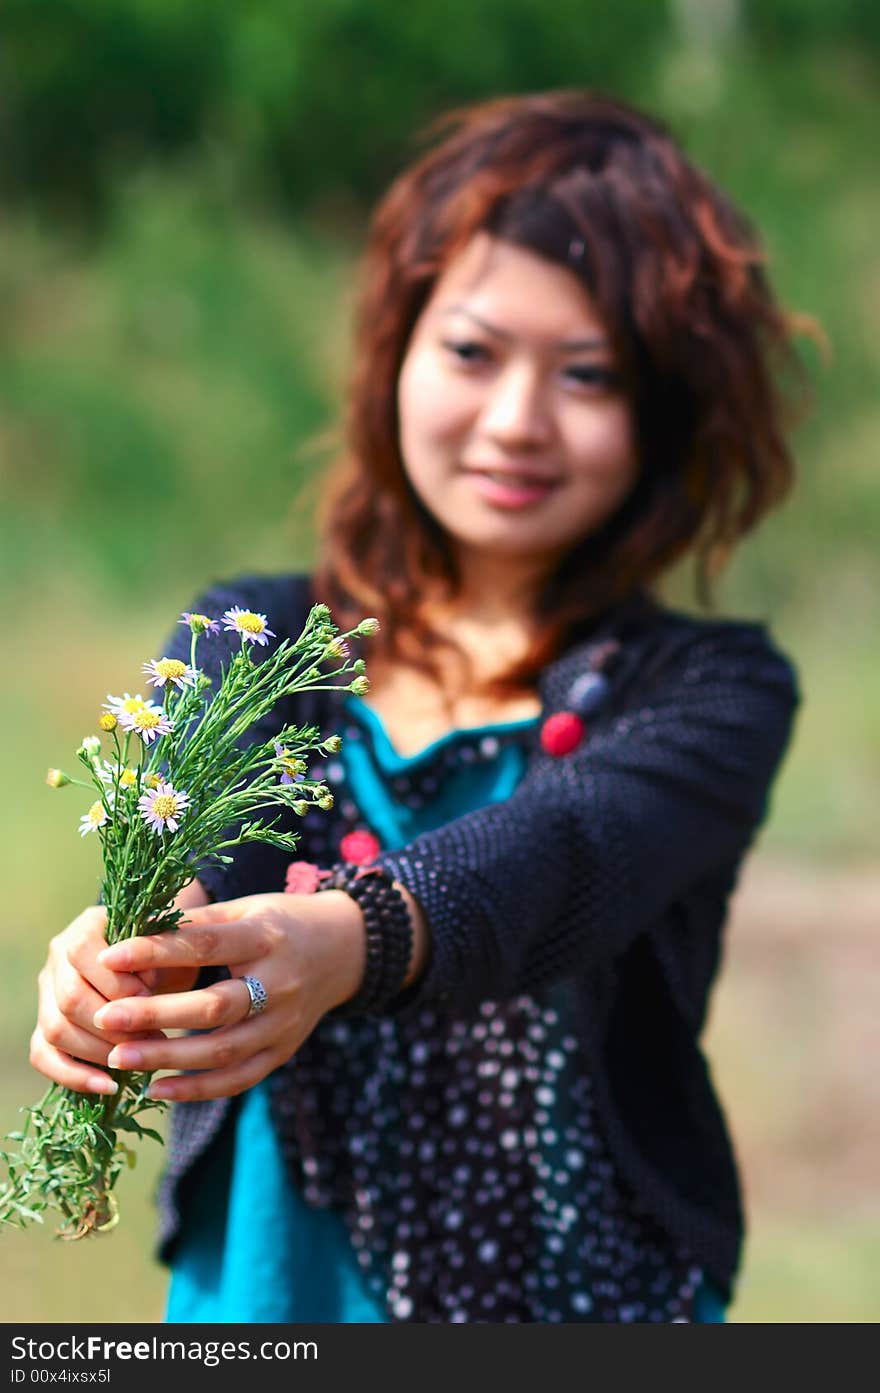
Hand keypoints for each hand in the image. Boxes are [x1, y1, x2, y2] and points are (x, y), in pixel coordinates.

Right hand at [30, 904, 167, 1095]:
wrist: (158, 961)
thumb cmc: (168, 950)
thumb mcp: (170, 943)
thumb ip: (157, 955)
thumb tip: (143, 990)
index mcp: (86, 927)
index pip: (82, 954)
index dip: (117, 983)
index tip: (152, 1000)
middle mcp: (57, 958)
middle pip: (69, 999)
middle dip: (112, 1025)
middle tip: (152, 1037)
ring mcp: (47, 993)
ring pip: (56, 1030)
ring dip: (100, 1051)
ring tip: (139, 1057)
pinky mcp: (46, 1026)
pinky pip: (44, 1056)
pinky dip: (74, 1076)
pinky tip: (110, 1087)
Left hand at [93, 890, 367, 1101]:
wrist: (343, 950)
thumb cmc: (280, 922)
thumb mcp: (245, 909)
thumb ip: (194, 925)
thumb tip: (131, 935)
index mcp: (267, 937)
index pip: (207, 946)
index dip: (158, 951)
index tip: (110, 957)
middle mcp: (281, 983)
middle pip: (215, 1006)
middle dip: (156, 1015)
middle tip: (106, 1018)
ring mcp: (285, 1023)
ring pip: (224, 1051)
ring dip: (168, 1058)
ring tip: (118, 1057)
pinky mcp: (284, 1052)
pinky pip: (238, 1079)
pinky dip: (197, 1089)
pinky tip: (157, 1089)